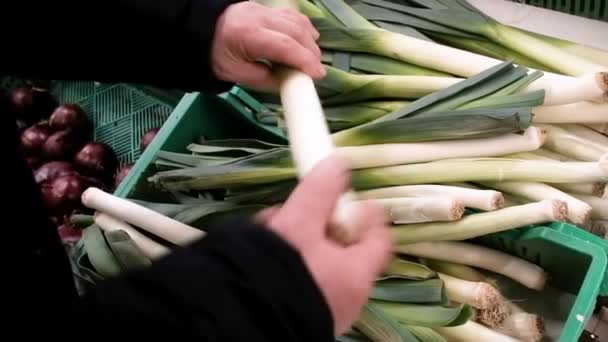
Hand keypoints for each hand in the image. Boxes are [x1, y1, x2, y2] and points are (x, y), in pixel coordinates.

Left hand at [211, 1, 325, 90]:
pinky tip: (308, 39)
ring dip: (309, 39)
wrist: (199, 31)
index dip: (305, 60)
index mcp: (249, 35)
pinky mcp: (264, 7)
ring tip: (313, 58)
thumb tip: (288, 81)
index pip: (285, 45)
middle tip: (316, 70)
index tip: (318, 74)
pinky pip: (290, 15)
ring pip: (295, 20)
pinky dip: (303, 27)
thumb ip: (264, 79)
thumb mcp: (236, 74)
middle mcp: (258, 17)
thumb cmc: (216, 56)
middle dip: (311, 52)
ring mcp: (262, 9)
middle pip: (295, 31)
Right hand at [256, 156, 391, 334]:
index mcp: (357, 275)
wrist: (241, 317)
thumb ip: (320, 192)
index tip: (351, 196)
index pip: (379, 238)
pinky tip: (260, 252)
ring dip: (297, 239)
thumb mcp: (299, 222)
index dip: (367, 212)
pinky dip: (287, 262)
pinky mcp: (300, 312)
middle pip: (345, 248)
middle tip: (299, 208)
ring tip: (269, 227)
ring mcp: (324, 308)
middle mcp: (347, 297)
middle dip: (320, 222)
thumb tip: (338, 163)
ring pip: (318, 262)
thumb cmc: (281, 269)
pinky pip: (301, 279)